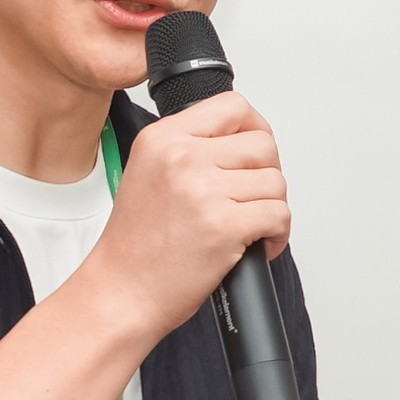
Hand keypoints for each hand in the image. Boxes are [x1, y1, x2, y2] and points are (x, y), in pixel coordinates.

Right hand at [87, 84, 290, 338]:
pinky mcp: (224, 225)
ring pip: (275, 182)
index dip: (255, 129)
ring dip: (272, 207)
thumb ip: (189, 149)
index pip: (233, 106)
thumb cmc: (135, 246)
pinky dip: (277, 234)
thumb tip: (239, 141)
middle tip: (251, 197)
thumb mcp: (148, 174)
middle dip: (266, 174)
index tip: (254, 153)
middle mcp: (181, 158)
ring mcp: (203, 191)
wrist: (121, 292)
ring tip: (251, 226)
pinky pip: (278, 215)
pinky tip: (257, 244)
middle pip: (262, 144)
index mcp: (162, 139)